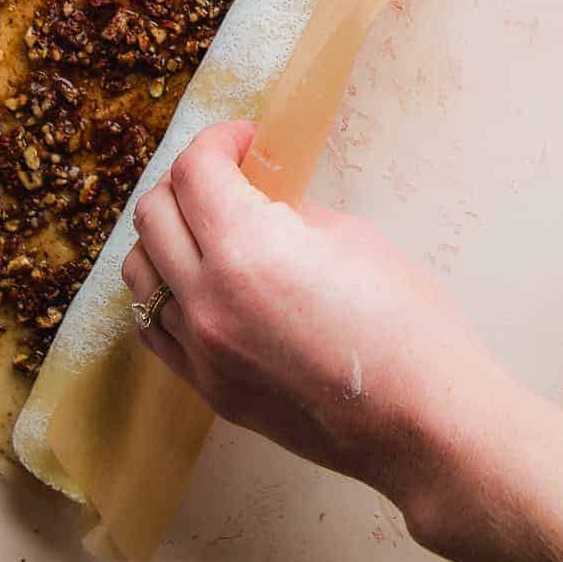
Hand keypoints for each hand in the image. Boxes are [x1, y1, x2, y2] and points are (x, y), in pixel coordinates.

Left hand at [121, 120, 503, 512]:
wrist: (422, 421)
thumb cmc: (406, 322)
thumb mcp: (352, 238)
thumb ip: (290, 213)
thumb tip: (261, 200)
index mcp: (246, 249)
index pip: (195, 171)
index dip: (218, 140)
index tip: (244, 140)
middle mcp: (206, 299)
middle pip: (154, 215)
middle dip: (187, 180)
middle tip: (227, 176)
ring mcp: (201, 352)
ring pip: (140, 272)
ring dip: (166, 237)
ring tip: (210, 230)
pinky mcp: (208, 390)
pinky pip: (155, 328)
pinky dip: (166, 293)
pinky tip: (204, 284)